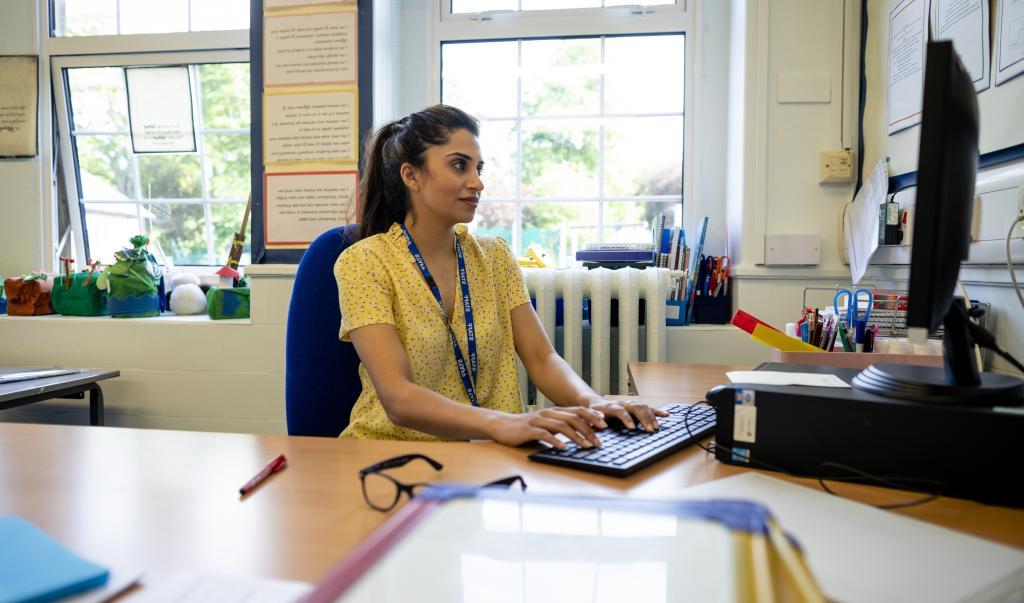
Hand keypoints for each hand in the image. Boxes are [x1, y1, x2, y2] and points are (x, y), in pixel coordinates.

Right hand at [488, 407, 608, 449]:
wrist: (501, 425)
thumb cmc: (525, 428)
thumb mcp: (545, 426)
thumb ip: (560, 428)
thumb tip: (580, 435)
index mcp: (554, 412)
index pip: (577, 411)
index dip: (591, 417)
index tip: (604, 426)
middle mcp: (548, 414)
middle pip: (572, 418)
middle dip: (588, 429)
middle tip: (599, 441)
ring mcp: (538, 421)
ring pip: (561, 426)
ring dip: (575, 436)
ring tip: (586, 446)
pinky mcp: (528, 430)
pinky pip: (544, 434)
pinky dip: (555, 441)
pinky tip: (563, 448)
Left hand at [589, 401, 668, 432]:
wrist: (595, 403)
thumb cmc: (592, 412)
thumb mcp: (589, 416)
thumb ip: (594, 419)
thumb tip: (601, 423)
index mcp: (610, 407)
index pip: (621, 411)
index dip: (627, 418)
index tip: (632, 427)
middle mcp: (622, 403)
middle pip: (636, 408)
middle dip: (644, 419)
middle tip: (650, 430)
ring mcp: (629, 404)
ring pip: (643, 407)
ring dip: (651, 417)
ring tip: (656, 428)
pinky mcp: (634, 406)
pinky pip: (648, 408)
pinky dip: (657, 411)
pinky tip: (666, 415)